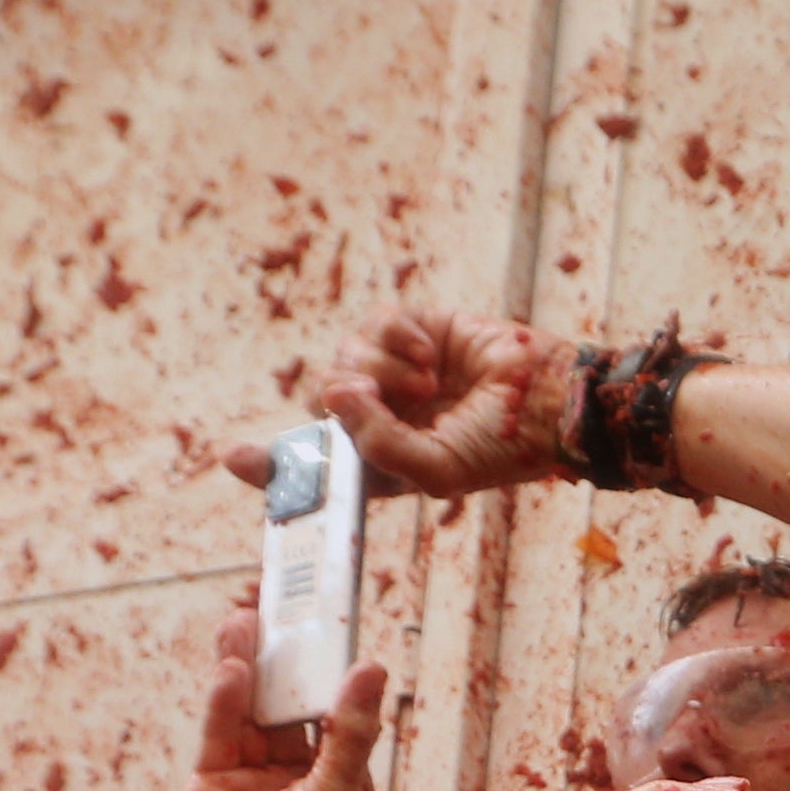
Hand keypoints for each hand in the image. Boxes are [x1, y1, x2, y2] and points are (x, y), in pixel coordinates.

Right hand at [167, 595, 387, 790]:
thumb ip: (351, 730)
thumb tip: (372, 668)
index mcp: (340, 783)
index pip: (338, 713)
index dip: (332, 668)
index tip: (329, 623)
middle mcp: (298, 777)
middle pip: (290, 703)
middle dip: (284, 657)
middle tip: (277, 603)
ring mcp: (253, 778)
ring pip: (252, 710)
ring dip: (249, 666)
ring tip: (244, 617)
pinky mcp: (212, 782)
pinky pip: (221, 732)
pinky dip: (225, 701)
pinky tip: (232, 669)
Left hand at [216, 308, 579, 501]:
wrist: (554, 400)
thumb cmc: (506, 447)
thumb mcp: (438, 469)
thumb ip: (379, 445)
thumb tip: (335, 393)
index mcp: (385, 462)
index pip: (318, 465)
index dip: (273, 465)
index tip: (236, 458)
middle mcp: (386, 417)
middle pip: (325, 400)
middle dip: (343, 396)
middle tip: (371, 394)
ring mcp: (399, 373)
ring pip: (347, 357)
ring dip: (380, 366)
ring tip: (426, 381)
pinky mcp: (418, 331)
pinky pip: (378, 321)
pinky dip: (398, 334)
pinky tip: (430, 352)